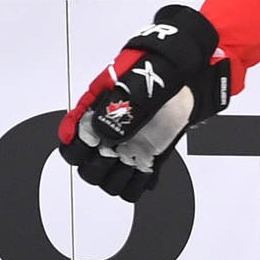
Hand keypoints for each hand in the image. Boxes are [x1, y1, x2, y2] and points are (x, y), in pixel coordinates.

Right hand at [57, 4, 231, 200]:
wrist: (188, 76)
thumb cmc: (160, 72)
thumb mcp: (141, 82)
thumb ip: (122, 106)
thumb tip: (104, 132)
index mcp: (96, 111)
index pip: (70, 140)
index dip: (78, 146)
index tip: (98, 140)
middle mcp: (107, 134)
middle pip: (85, 168)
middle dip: (100, 165)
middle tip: (120, 150)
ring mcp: (125, 149)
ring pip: (106, 181)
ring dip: (119, 177)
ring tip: (137, 159)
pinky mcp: (145, 160)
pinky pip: (132, 187)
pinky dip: (138, 184)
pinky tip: (149, 167)